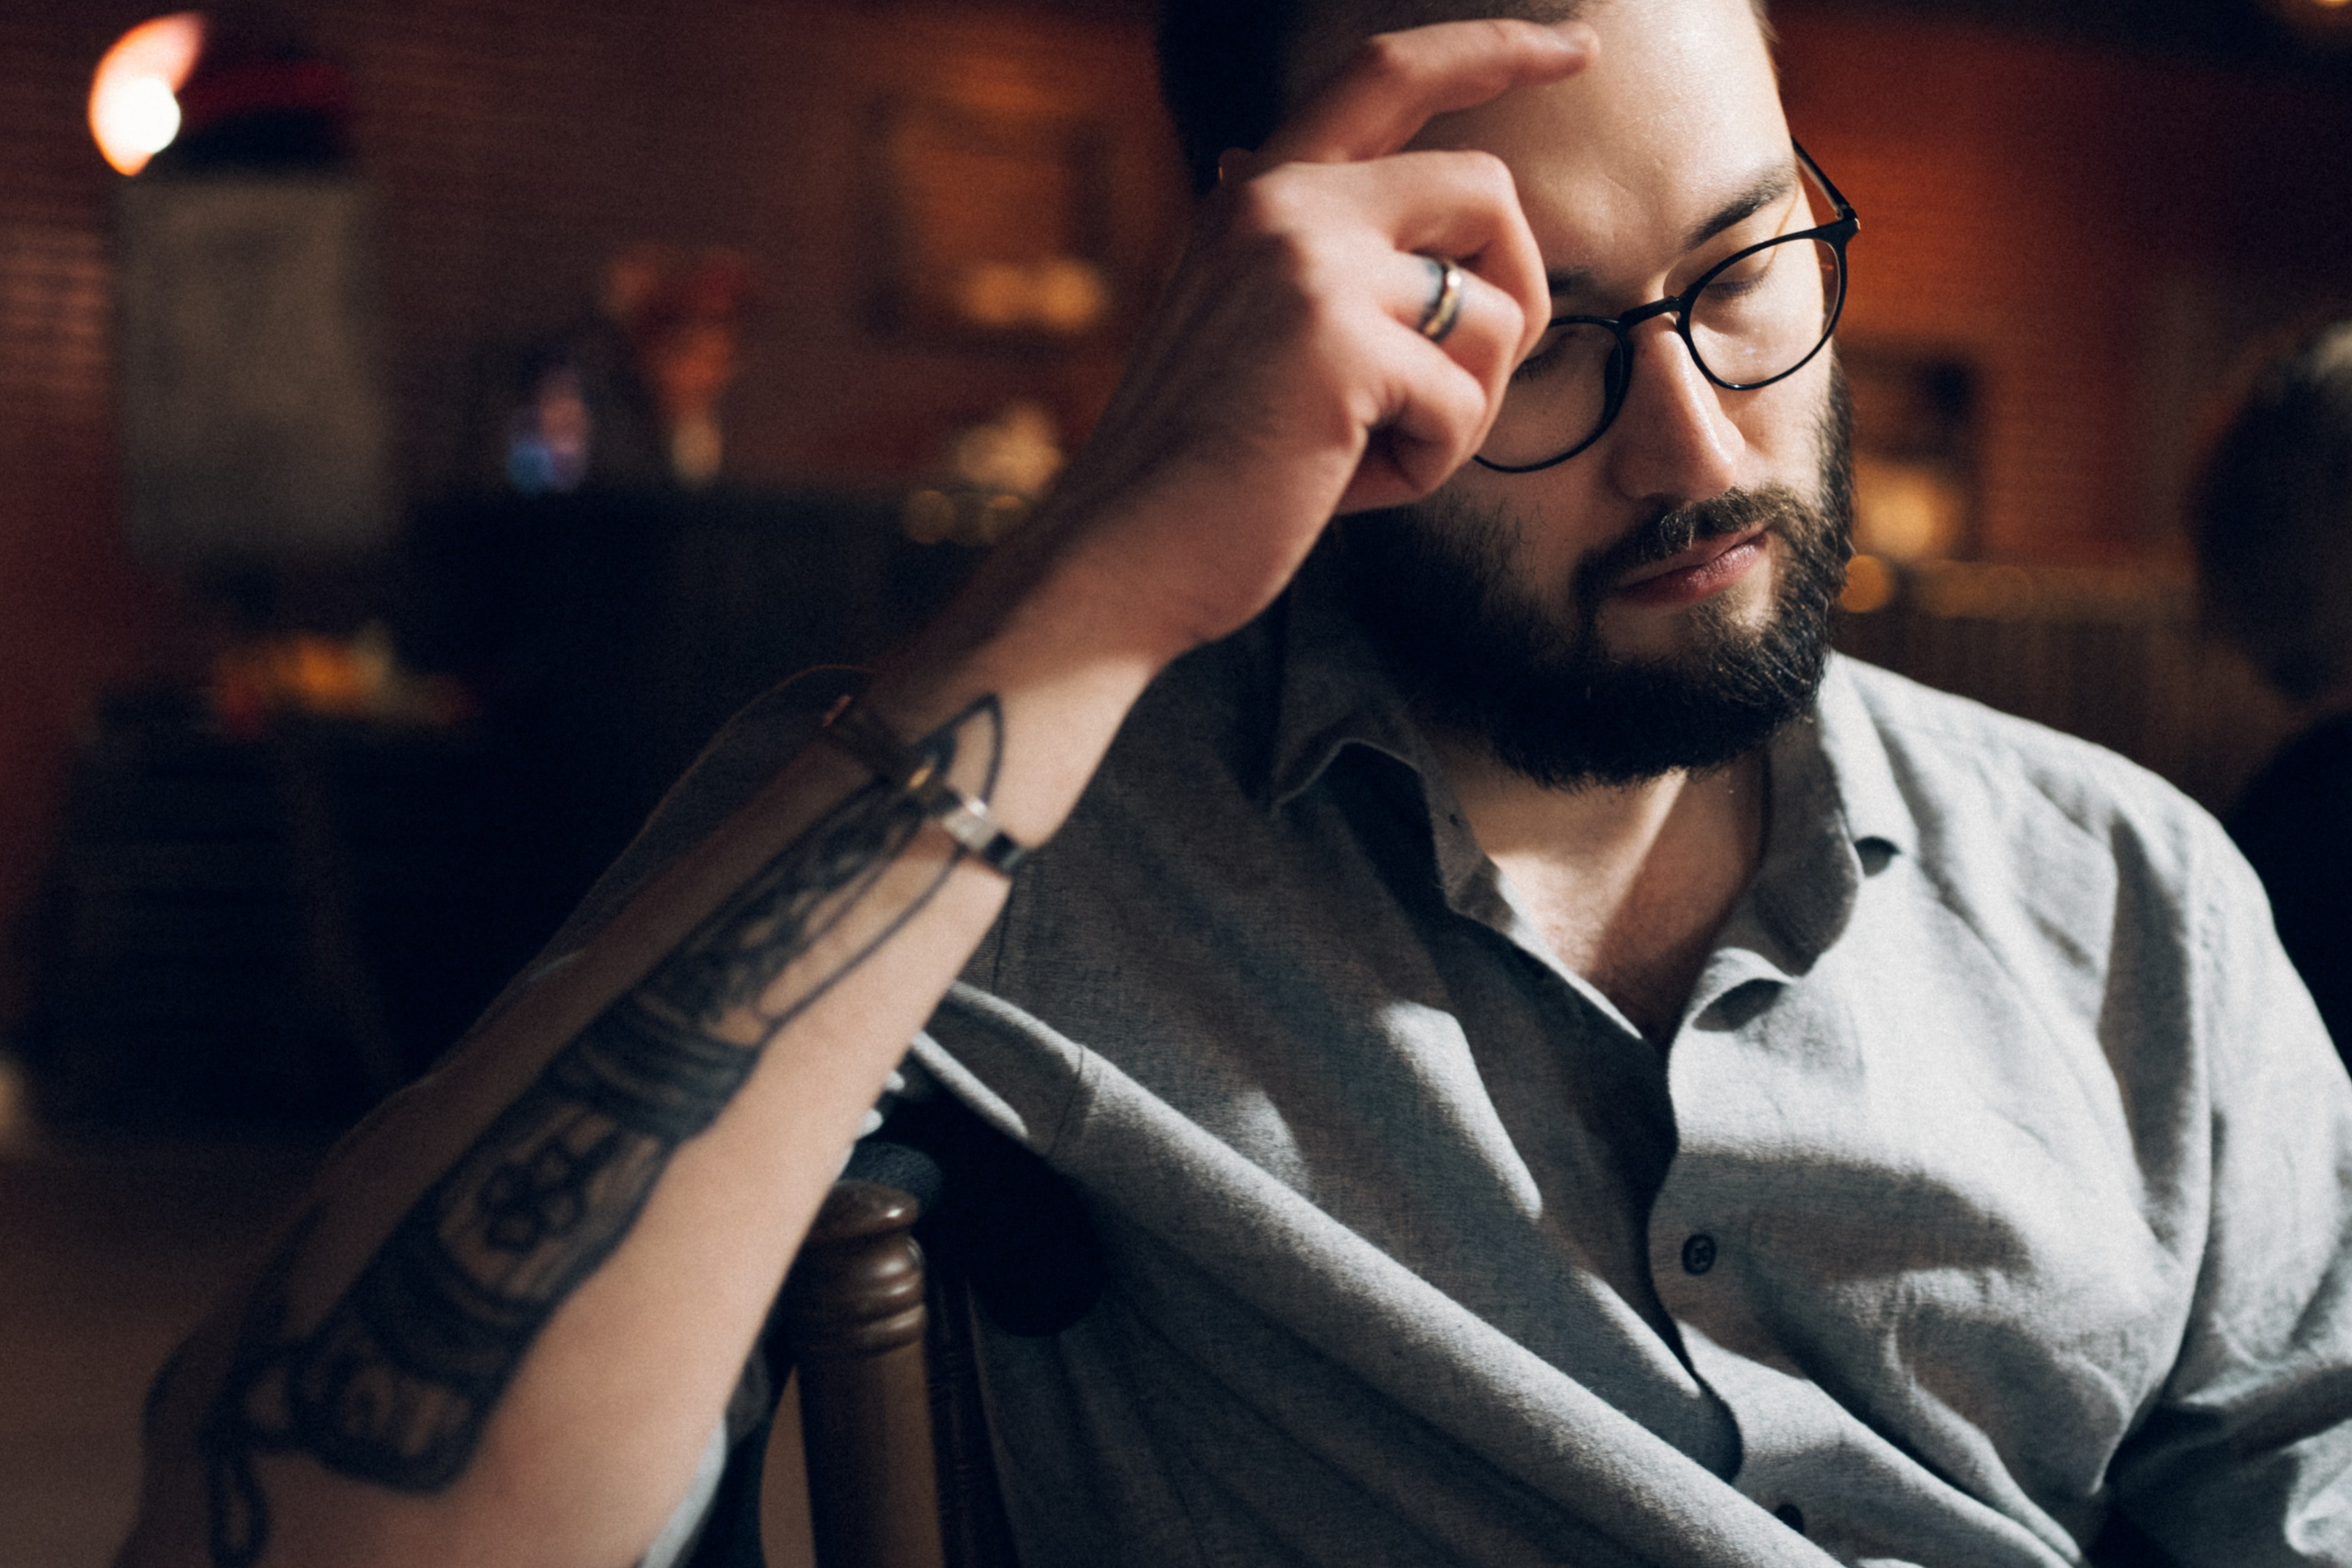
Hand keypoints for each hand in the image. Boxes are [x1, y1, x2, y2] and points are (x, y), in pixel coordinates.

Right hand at [1016, 19, 1592, 664]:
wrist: (1116, 559)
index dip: (1496, 50)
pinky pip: (1464, 403)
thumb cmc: (1199, 470)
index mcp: (1258, 191)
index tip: (1578, 50)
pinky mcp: (1342, 347)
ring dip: (1460, 409)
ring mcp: (1310, 265)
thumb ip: (1320, 265)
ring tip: (1366, 453)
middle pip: (1487, 191)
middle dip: (1517, 291)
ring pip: (1495, 314)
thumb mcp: (1247, 332)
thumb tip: (1426, 252)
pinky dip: (1428, 466)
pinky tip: (1345, 486)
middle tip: (1466, 385)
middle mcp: (1282, 202)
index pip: (1390, 72)